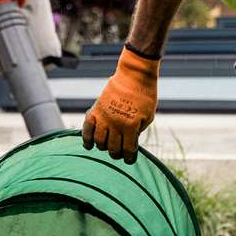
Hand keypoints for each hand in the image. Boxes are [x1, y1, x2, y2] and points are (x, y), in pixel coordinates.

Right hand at [82, 46, 158, 162]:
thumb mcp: (148, 116)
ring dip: (103, 147)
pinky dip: (86, 139)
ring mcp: (104, 116)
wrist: (134, 75)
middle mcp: (116, 123)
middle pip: (112, 148)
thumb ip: (138, 131)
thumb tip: (128, 143)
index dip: (129, 158)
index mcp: (131, 126)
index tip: (129, 160)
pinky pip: (87, 128)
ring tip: (107, 146)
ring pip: (99, 141)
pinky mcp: (95, 110)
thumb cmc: (145, 96)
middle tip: (119, 153)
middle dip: (116, 154)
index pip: (128, 150)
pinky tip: (89, 145)